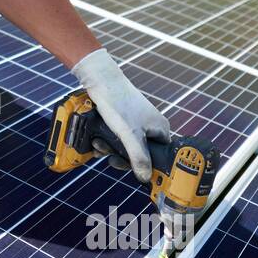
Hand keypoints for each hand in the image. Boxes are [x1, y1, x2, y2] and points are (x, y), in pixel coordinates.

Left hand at [71, 48, 171, 182]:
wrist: (101, 80)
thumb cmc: (118, 104)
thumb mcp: (129, 135)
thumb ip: (139, 157)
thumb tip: (145, 177)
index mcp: (161, 129)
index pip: (159, 157)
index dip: (144, 165)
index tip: (130, 167)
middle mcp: (151, 126)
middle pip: (140, 154)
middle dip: (122, 157)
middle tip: (110, 157)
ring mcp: (137, 122)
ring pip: (126, 146)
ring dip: (111, 149)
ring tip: (99, 144)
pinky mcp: (124, 119)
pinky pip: (118, 137)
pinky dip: (108, 140)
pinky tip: (97, 139)